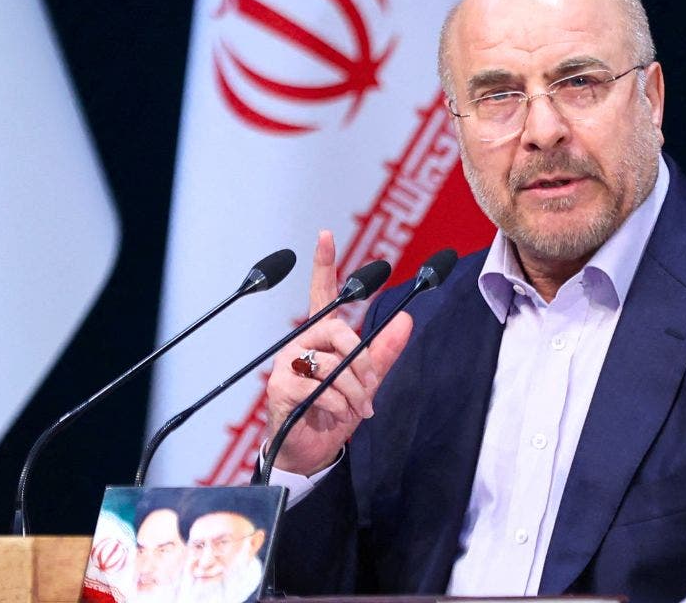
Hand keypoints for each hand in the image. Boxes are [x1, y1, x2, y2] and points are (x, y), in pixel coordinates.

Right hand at [264, 230, 411, 475]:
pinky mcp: (279, 387)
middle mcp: (301, 343)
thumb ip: (384, 353)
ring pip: (332, 364)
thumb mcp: (367, 383)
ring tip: (357, 408)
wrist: (311, 451)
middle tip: (371, 387)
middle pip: (338, 331)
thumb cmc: (335, 412)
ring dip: (353, 390)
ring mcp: (287, 363)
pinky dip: (337, 405)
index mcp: (321, 336)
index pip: (322, 293)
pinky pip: (319, 388)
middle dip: (362, 361)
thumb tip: (406, 321)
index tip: (326, 235)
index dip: (324, 264)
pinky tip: (335, 414)